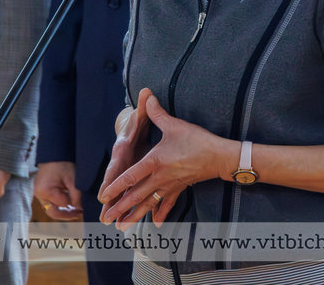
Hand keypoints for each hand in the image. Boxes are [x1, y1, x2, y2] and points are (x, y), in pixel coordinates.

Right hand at [34, 161, 82, 219]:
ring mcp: (39, 194)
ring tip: (76, 210)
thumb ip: (76, 195)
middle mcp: (39, 194)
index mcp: (45, 191)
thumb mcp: (73, 178)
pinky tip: (70, 203)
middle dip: (67, 214)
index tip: (83, 208)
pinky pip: (50, 203)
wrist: (54, 152)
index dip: (74, 207)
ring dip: (64, 210)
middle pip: (53, 212)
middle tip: (79, 213)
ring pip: (51, 209)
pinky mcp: (41, 192)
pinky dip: (60, 204)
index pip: (62, 205)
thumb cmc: (63, 163)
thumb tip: (79, 208)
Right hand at [96, 90, 152, 211]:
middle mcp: (121, 163)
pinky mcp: (134, 177)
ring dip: (119, 208)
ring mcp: (126, 171)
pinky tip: (133, 220)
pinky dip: (133, 205)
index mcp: (122, 150)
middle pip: (115, 184)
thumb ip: (144, 106)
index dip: (110, 180)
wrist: (133, 129)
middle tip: (105, 219)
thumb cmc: (137, 123)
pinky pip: (132, 193)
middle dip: (110, 202)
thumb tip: (146, 91)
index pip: (114, 167)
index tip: (104, 194)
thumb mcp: (140, 116)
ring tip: (114, 225)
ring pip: (123, 192)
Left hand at [98, 89, 234, 229]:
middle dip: (120, 208)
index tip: (104, 196)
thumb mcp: (175, 125)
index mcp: (155, 161)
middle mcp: (160, 177)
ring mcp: (170, 185)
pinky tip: (155, 225)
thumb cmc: (197, 140)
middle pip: (136, 195)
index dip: (116, 186)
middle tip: (106, 220)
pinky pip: (167, 204)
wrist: (219, 156)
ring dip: (134, 216)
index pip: (131, 176)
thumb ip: (157, 113)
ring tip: (122, 227)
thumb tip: (146, 96)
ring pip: (148, 204)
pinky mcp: (179, 188)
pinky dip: (161, 214)